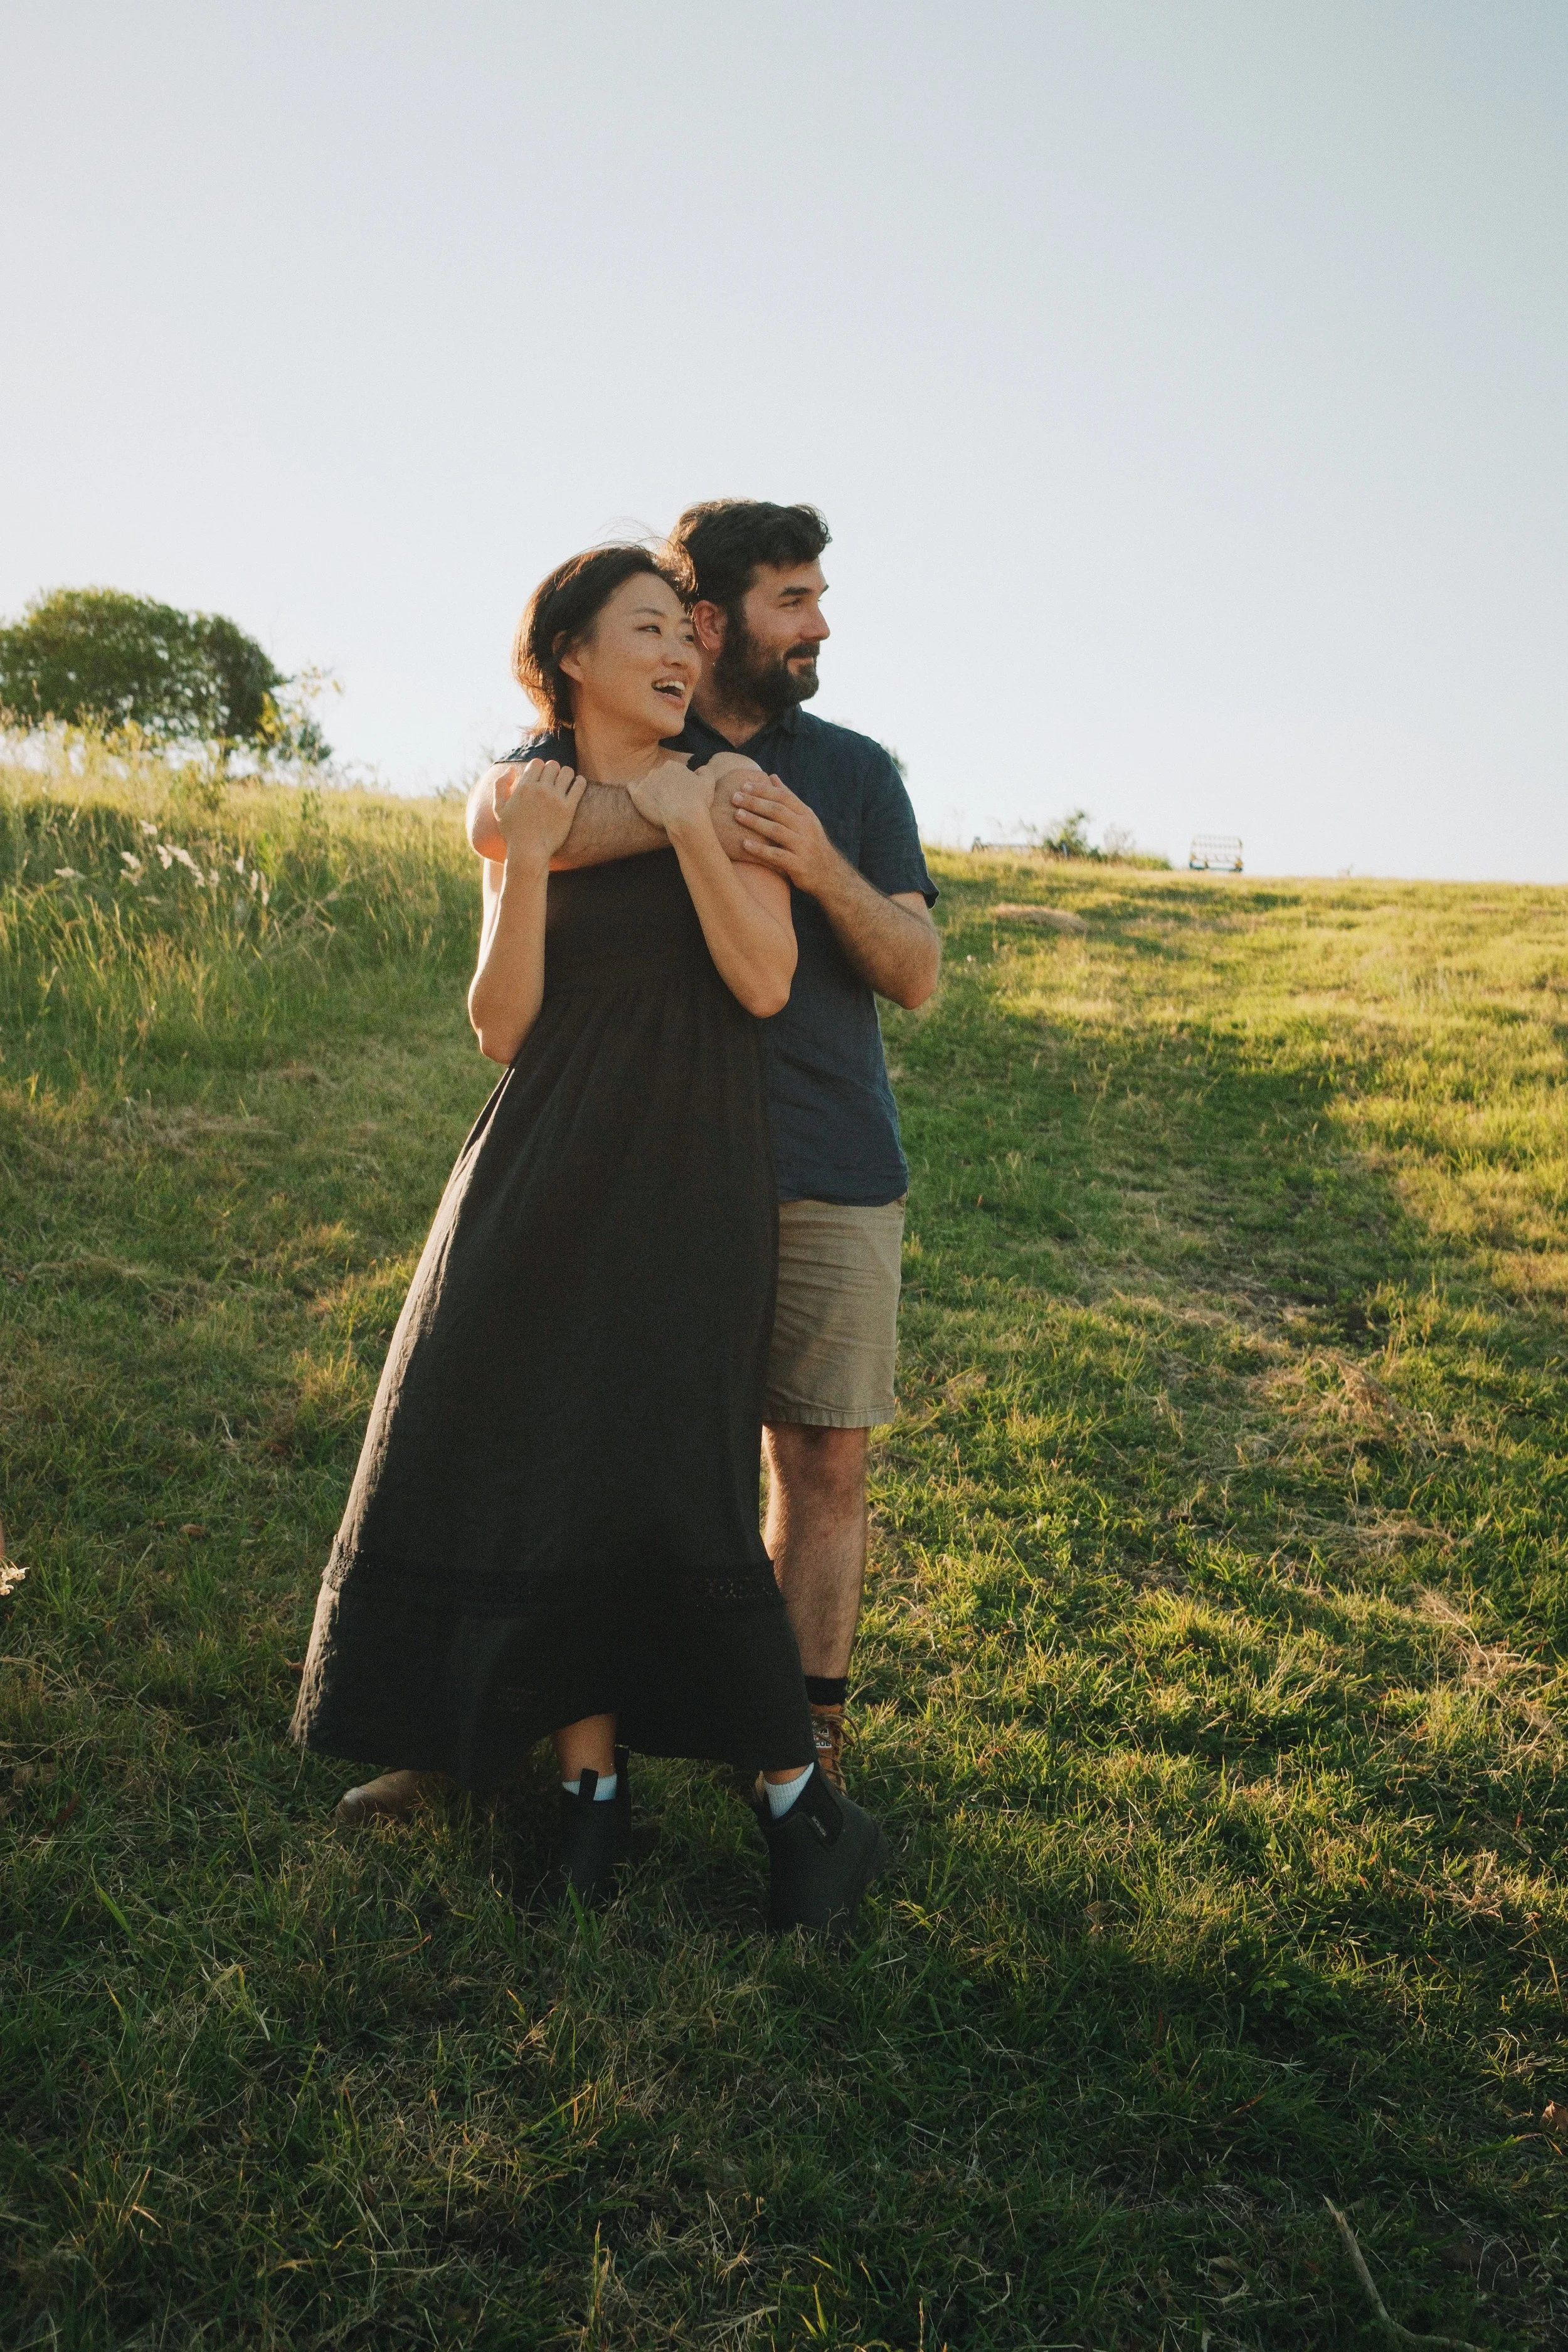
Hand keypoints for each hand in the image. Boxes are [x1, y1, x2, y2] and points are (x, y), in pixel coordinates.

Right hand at [492, 759, 586, 865]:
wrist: (528, 853)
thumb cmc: (512, 833)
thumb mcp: (499, 809)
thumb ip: (500, 786)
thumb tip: (510, 769)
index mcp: (524, 787)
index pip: (537, 762)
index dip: (539, 767)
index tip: (541, 777)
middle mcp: (540, 790)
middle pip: (553, 765)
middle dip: (553, 770)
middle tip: (554, 780)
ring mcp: (556, 798)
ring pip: (567, 772)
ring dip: (566, 774)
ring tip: (565, 782)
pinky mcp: (568, 809)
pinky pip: (579, 785)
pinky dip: (579, 782)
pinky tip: (577, 784)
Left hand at [623, 754, 718, 834]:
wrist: (684, 819)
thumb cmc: (698, 802)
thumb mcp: (709, 782)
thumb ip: (705, 770)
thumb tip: (699, 770)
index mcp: (672, 766)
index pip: (672, 772)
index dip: (677, 784)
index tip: (681, 794)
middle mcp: (657, 770)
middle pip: (659, 777)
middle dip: (664, 786)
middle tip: (671, 801)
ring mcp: (645, 782)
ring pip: (647, 783)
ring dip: (652, 791)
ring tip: (659, 805)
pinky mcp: (637, 794)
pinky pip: (632, 787)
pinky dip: (636, 791)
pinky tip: (642, 799)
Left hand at [731, 773, 836, 893]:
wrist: (829, 875)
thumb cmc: (810, 844)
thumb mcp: (804, 819)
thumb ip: (788, 799)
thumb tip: (772, 776)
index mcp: (806, 815)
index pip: (784, 797)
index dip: (763, 790)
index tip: (744, 784)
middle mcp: (806, 828)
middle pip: (778, 810)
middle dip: (755, 802)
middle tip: (735, 797)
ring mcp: (804, 847)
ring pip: (777, 830)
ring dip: (755, 821)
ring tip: (737, 815)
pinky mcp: (799, 865)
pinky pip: (777, 856)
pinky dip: (760, 849)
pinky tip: (744, 844)